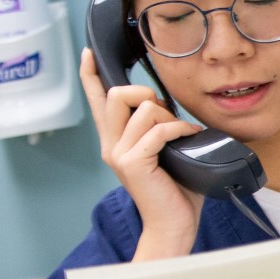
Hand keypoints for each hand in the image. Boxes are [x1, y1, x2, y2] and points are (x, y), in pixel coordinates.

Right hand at [79, 48, 205, 253]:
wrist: (174, 224)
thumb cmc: (176, 189)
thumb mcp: (164, 151)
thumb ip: (157, 128)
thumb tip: (167, 104)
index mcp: (115, 140)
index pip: (97, 101)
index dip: (91, 75)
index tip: (89, 54)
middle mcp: (110, 145)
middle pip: (116, 94)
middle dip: (146, 94)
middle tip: (168, 116)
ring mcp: (118, 154)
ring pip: (143, 108)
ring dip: (170, 115)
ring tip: (182, 134)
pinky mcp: (132, 163)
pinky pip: (158, 130)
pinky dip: (179, 129)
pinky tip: (191, 137)